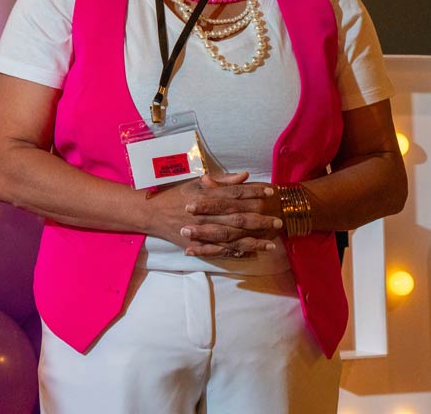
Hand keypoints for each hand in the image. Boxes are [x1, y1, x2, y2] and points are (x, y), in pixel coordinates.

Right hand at [144, 172, 274, 255]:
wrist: (151, 213)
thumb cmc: (175, 194)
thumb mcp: (195, 181)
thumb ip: (222, 181)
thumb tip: (244, 176)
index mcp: (206, 195)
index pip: (235, 193)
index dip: (254, 193)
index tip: (271, 193)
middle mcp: (206, 214)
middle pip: (238, 218)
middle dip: (260, 220)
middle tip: (278, 222)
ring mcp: (202, 231)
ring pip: (232, 237)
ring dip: (253, 241)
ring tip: (271, 244)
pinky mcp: (197, 245)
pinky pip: (219, 251)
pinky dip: (235, 253)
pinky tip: (250, 254)